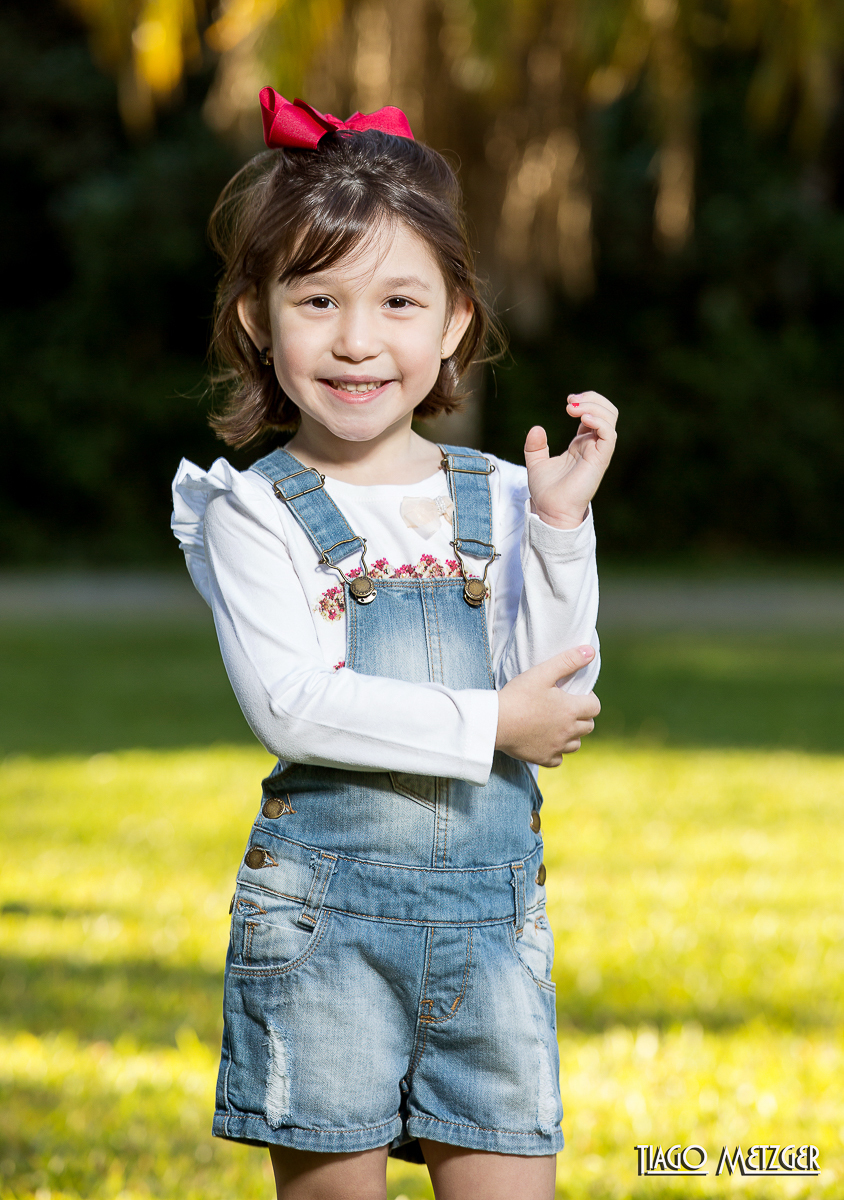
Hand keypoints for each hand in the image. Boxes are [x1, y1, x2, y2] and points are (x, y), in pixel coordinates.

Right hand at [495, 646, 600, 766]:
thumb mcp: (542, 673)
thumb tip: (590, 651)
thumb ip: (568, 661)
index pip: (595, 707)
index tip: (577, 694)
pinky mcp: (543, 758)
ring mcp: (556, 747)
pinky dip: (557, 751)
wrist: (494, 722)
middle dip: (582, 716)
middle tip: (566, 708)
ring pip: (576, 744)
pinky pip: (559, 759)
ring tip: (558, 724)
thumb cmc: (517, 696)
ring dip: (572, 735)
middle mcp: (568, 731)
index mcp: (570, 710)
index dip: (589, 699)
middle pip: (588, 726)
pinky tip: (547, 741)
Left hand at [524, 392, 617, 528]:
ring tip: (573, 408)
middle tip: (571, 401)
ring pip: (611, 419)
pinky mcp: (600, 460)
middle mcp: (592, 446)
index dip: (585, 402)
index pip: (594, 414)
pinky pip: (609, 435)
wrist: (550, 510)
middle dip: (592, 399)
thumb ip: (535, 446)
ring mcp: (598, 452)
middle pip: (607, 412)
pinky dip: (598, 421)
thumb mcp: (536, 463)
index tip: (568, 402)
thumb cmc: (547, 492)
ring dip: (594, 406)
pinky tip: (582, 419)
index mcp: (581, 444)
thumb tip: (537, 428)